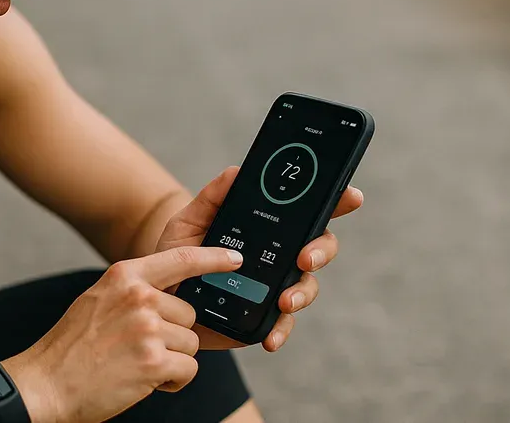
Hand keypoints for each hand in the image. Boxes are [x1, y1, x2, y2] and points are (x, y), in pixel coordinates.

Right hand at [8, 246, 244, 422]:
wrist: (44, 384)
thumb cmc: (69, 348)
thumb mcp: (97, 301)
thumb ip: (131, 292)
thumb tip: (167, 296)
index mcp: (124, 276)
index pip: (180, 260)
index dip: (212, 258)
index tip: (234, 258)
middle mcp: (138, 297)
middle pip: (189, 315)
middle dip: (173, 337)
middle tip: (138, 349)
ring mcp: (147, 328)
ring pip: (190, 345)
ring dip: (171, 361)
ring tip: (134, 365)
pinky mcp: (154, 361)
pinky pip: (188, 370)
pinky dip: (171, 382)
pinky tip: (142, 381)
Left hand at [154, 166, 364, 351]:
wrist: (160, 299)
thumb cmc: (176, 254)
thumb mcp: (188, 222)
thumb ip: (211, 199)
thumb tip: (235, 172)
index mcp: (266, 227)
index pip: (306, 211)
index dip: (335, 202)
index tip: (350, 196)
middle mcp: (278, 255)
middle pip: (318, 247)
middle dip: (321, 251)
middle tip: (305, 258)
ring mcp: (274, 286)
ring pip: (307, 286)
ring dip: (302, 293)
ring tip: (285, 301)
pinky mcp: (264, 316)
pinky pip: (283, 324)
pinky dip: (281, 331)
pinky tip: (270, 337)